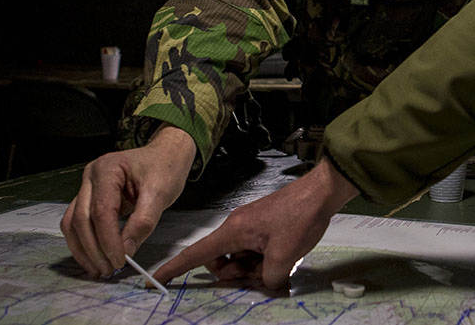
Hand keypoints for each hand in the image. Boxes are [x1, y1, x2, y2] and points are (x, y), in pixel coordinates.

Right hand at [61, 124, 196, 277]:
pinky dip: (83, 242)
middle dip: (94, 249)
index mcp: (107, 169)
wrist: (165, 155)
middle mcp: (90, 176)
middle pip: (81, 219)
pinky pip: (78, 223)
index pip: (101, 211)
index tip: (120, 261)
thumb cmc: (164, 168)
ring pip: (73, 223)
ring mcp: (86, 187)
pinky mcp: (88, 198)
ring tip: (99, 269)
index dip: (108, 240)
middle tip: (109, 270)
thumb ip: (143, 222)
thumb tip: (126, 251)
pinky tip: (95, 258)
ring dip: (83, 249)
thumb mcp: (160, 193)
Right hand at [151, 157, 359, 289]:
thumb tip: (264, 282)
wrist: (321, 192)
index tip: (153, 281)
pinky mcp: (262, 227)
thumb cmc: (299, 219)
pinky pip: (252, 251)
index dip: (174, 268)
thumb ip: (266, 278)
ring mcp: (249, 226)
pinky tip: (284, 257)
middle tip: (263, 273)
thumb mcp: (283, 257)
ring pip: (239, 258)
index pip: (196, 254)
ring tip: (279, 262)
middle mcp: (236, 227)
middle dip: (236, 274)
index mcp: (233, 231)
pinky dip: (263, 259)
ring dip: (253, 268)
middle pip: (220, 261)